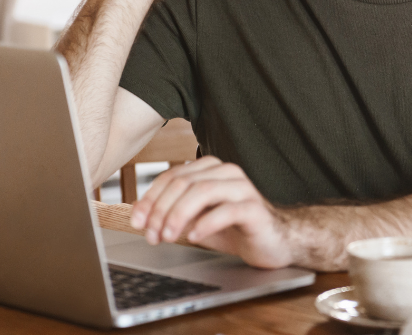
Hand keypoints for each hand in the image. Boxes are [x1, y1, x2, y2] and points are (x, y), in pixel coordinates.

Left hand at [129, 157, 293, 268]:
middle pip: (184, 182)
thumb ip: (174, 211)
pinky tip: (194, 236)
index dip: (150, 198)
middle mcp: (227, 173)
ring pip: (203, 190)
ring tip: (168, 236)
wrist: (274, 242)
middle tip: (152, 234)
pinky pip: (227, 210)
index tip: (137, 221)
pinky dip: (205, 223)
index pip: (172, 176)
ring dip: (178, 215)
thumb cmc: (235, 228)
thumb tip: (142, 213)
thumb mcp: (197, 220)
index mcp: (211, 170)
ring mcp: (243, 189)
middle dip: (161, 209)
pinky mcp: (255, 208)